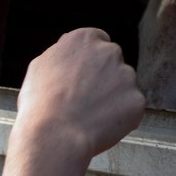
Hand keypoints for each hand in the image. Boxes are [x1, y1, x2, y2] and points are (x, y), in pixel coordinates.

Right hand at [0, 28, 144, 175]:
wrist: (51, 137)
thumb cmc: (38, 106)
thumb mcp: (40, 69)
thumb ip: (61, 54)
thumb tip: (70, 50)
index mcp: (83, 38)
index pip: (95, 42)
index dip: (88, 64)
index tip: (84, 79)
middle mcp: (108, 51)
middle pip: (112, 63)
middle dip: (103, 80)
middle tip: (84, 104)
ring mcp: (125, 75)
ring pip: (122, 86)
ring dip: (111, 100)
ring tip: (87, 118)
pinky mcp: (137, 99)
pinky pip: (132, 107)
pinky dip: (121, 118)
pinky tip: (101, 127)